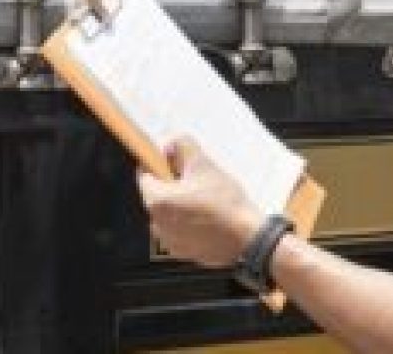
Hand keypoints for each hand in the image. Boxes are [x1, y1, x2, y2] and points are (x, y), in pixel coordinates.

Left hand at [137, 137, 262, 267]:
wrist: (248, 239)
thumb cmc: (226, 206)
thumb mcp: (204, 164)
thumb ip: (183, 146)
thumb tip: (171, 141)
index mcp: (157, 201)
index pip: (144, 174)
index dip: (159, 162)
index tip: (172, 159)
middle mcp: (157, 223)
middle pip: (157, 193)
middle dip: (173, 182)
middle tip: (195, 177)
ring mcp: (170, 240)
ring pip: (169, 211)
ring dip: (181, 202)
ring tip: (204, 197)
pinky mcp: (183, 251)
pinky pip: (179, 228)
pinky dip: (188, 220)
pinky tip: (207, 214)